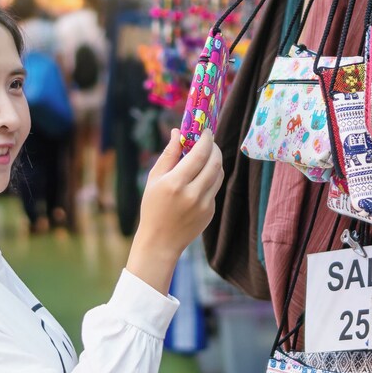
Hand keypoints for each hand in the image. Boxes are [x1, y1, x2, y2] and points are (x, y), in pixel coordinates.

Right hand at [126, 129, 223, 294]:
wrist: (160, 241)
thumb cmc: (153, 207)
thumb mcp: (154, 179)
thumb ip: (168, 154)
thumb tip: (177, 131)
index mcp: (175, 183)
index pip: (200, 154)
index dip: (206, 139)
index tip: (206, 131)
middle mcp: (193, 194)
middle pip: (215, 162)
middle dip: (215, 147)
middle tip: (209, 141)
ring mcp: (204, 204)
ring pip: (219, 174)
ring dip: (216, 161)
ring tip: (206, 156)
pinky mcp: (210, 211)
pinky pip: (215, 188)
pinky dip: (211, 177)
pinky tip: (200, 177)